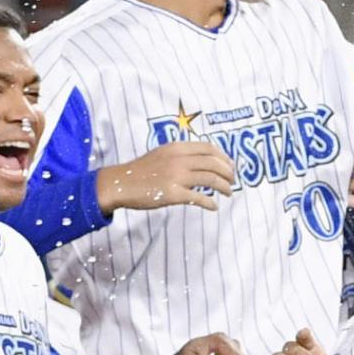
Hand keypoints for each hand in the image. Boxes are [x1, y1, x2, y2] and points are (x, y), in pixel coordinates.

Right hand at [99, 136, 237, 211]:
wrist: (121, 183)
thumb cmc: (141, 170)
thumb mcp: (162, 154)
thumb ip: (181, 154)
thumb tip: (201, 160)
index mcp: (177, 148)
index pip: (209, 149)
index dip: (223, 157)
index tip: (230, 165)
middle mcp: (179, 160)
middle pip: (214, 163)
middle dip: (228, 172)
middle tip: (232, 180)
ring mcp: (176, 177)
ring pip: (210, 179)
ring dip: (224, 187)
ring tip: (229, 193)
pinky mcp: (173, 194)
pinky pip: (199, 198)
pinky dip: (210, 203)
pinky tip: (213, 207)